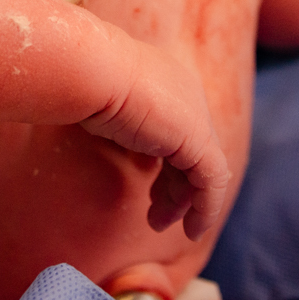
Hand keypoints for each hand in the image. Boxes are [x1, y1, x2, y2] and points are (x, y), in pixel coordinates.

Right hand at [80, 43, 228, 240]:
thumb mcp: (103, 100)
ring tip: (160, 225)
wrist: (93, 69)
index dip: (166, 160)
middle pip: (191, 149)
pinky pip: (212, 182)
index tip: (147, 184)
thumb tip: (108, 125)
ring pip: (204, 168)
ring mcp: (195, 115)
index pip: (176, 128)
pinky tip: (192, 230)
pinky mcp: (198, 139)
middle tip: (155, 215)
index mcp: (165, 81)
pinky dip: (205, 208)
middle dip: (175, 186)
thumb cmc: (86, 80)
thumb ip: (117, 115)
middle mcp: (186, 94)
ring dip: (185, 202)